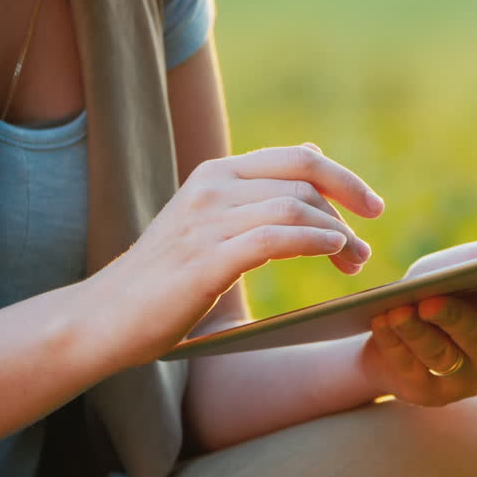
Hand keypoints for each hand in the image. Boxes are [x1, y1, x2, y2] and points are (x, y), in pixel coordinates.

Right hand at [89, 143, 383, 365]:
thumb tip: (313, 161)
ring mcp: (206, 220)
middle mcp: (212, 187)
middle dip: (345, 216)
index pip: (298, 159)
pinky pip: (274, 237)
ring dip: (336, 236)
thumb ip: (259, 196)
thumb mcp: (214, 225)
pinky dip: (312, 242)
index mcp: (216, 174)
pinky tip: (332, 253)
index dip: (344, 180)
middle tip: (362, 254)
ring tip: (353, 263)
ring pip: (295, 209)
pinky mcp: (204, 259)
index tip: (372, 208)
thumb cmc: (165, 280)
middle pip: (304, 185)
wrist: (104, 318)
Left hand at [360, 251, 476, 405]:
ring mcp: (465, 379)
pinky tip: (381, 324)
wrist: (391, 332)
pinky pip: (411, 369)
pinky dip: (393, 344)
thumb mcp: (453, 267)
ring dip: (416, 332)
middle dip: (455, 318)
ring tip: (396, 312)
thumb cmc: (434, 290)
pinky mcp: (430, 394)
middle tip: (430, 302)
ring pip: (442, 356)